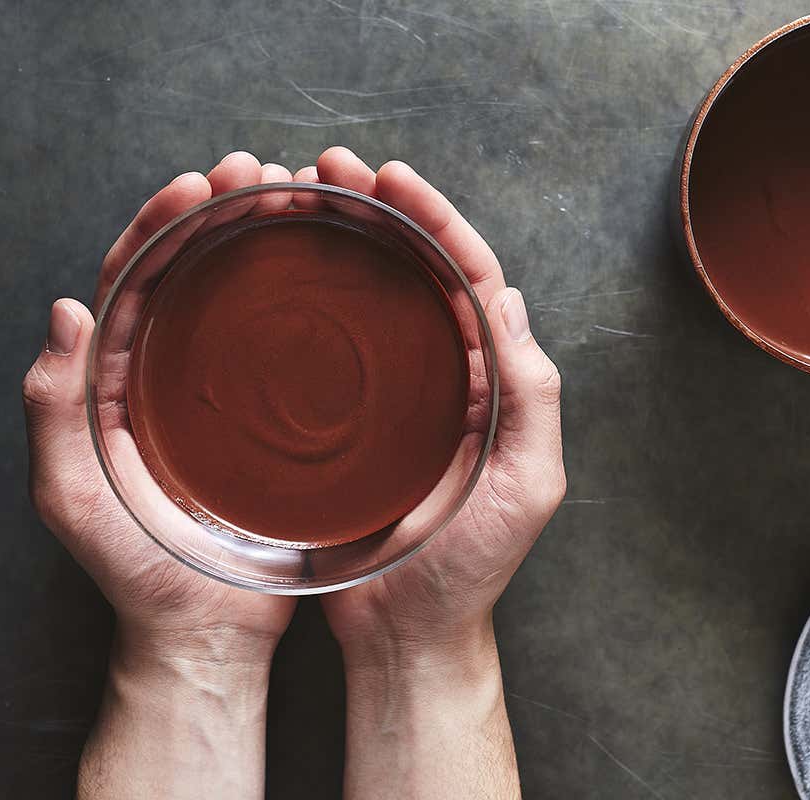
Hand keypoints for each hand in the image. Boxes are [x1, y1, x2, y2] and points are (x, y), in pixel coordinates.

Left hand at [22, 152, 296, 798]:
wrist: (205, 633)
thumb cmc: (140, 575)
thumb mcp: (74, 496)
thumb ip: (53, 407)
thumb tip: (68, 308)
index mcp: (113, 381)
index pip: (134, 279)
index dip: (162, 223)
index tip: (202, 184)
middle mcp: (167, 375)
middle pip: (190, 273)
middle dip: (220, 213)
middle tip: (263, 174)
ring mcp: (224, 396)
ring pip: (241, 299)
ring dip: (264, 243)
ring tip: (300, 200)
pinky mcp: (274, 422)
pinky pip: (288, 348)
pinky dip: (305, 303)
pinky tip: (336, 275)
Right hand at [302, 147, 564, 798]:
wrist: (409, 634)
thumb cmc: (470, 570)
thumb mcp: (526, 484)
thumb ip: (531, 396)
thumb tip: (510, 300)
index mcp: (498, 381)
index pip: (472, 278)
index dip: (435, 220)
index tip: (388, 179)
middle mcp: (455, 377)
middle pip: (422, 272)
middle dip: (384, 214)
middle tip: (328, 171)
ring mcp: (401, 397)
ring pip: (377, 300)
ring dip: (345, 243)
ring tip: (296, 200)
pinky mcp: (352, 424)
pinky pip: (334, 348)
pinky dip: (314, 302)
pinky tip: (279, 274)